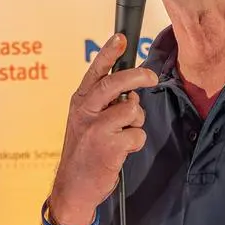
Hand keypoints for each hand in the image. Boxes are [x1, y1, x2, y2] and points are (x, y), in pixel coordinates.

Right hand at [48, 33, 156, 224]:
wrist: (73, 187)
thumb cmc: (83, 152)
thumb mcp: (84, 122)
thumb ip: (103, 104)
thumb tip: (130, 92)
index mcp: (79, 102)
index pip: (95, 72)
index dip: (109, 53)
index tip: (121, 37)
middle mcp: (85, 111)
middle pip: (115, 84)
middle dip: (137, 77)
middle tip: (152, 77)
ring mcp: (96, 128)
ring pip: (131, 110)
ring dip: (136, 121)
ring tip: (125, 133)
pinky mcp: (109, 146)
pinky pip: (137, 134)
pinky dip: (135, 142)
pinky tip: (122, 151)